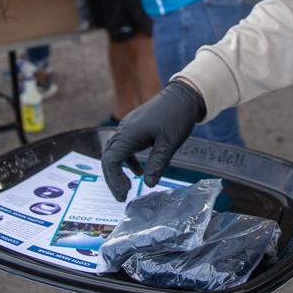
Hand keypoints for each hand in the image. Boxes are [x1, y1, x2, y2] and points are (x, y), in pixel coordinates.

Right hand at [100, 80, 206, 200]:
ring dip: (118, 171)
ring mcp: (128, 128)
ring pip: (114, 152)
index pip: (110, 161)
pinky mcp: (135, 128)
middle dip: (113, 179)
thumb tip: (148, 184)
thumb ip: (157, 163)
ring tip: (128, 187)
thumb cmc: (177, 116)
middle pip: (108, 158)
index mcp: (129, 134)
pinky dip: (128, 161)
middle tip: (123, 197)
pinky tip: (139, 172)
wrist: (183, 95)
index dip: (114, 180)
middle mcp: (124, 130)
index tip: (125, 195)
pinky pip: (124, 147)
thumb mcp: (169, 143)